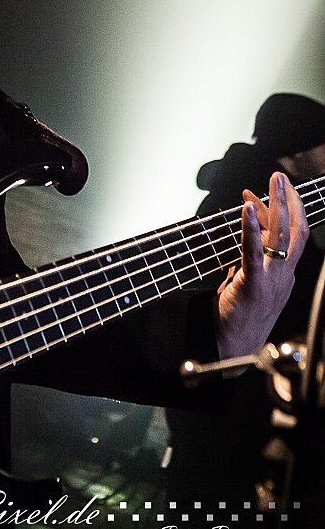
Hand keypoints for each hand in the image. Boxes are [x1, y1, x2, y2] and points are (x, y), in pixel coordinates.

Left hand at [215, 171, 308, 361]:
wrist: (233, 351)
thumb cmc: (239, 317)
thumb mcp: (252, 281)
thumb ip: (254, 257)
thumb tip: (249, 229)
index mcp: (285, 275)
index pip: (293, 236)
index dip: (287, 211)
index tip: (273, 191)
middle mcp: (284, 276)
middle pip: (296, 232)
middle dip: (290, 201)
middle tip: (280, 177)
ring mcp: (273, 281)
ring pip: (282, 237)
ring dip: (276, 205)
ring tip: (272, 183)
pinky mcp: (254, 284)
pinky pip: (255, 252)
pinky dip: (252, 227)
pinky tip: (247, 208)